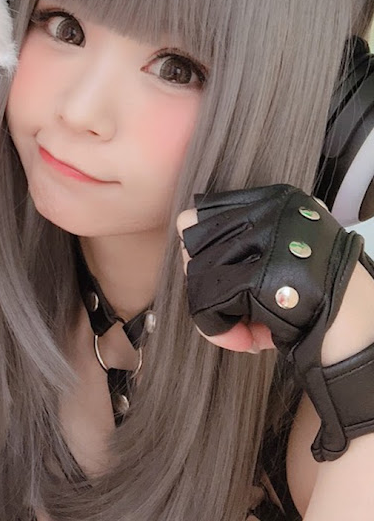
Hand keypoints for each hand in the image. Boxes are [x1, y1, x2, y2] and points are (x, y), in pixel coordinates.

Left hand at [177, 184, 373, 460]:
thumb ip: (248, 236)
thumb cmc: (321, 295)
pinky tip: (252, 342)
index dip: (200, 254)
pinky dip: (222, 332)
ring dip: (219, 314)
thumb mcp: (287, 248)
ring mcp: (262, 241)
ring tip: (252, 329)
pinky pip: (207, 308)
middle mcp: (266, 210)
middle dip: (206, 285)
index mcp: (273, 199)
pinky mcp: (255, 277)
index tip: (221, 281)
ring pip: (197, 279)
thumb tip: (184, 229)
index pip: (197, 215)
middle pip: (191, 247)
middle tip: (236, 309)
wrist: (363, 331)